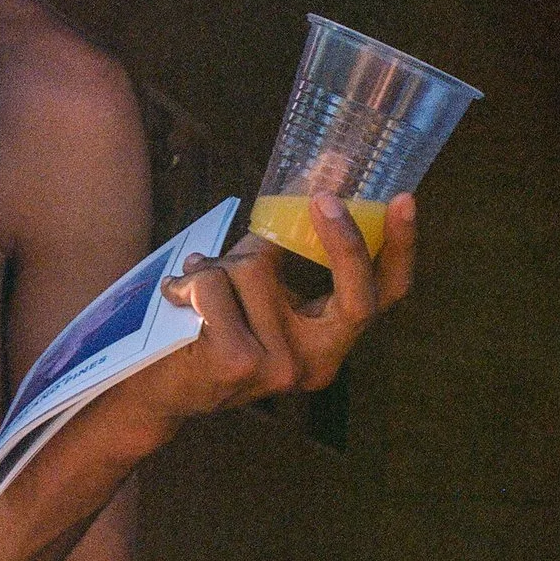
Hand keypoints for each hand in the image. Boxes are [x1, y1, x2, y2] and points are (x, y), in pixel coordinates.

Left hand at [139, 190, 416, 426]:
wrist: (156, 389)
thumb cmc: (210, 326)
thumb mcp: (256, 288)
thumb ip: (284, 243)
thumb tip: (321, 171)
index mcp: (329, 342)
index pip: (383, 297)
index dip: (400, 249)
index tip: (403, 200)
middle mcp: (316, 363)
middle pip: (356, 297)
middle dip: (345, 241)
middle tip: (323, 198)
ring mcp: (282, 369)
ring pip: (257, 269)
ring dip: (218, 262)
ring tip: (194, 280)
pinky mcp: (240, 364)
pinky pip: (215, 286)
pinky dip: (189, 280)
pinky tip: (175, 295)